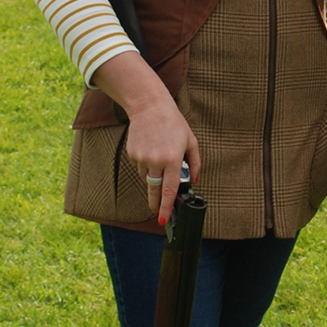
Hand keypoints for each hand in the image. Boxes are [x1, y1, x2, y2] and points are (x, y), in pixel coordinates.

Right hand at [125, 98, 200, 225]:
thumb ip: (194, 163)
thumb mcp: (191, 141)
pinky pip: (140, 167)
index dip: (167, 207)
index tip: (163, 220)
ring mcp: (142, 158)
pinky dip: (146, 164)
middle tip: (158, 212)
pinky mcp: (132, 154)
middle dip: (156, 204)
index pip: (170, 189)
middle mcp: (155, 161)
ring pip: (147, 178)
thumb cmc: (173, 123)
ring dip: (154, 175)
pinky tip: (151, 149)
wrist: (149, 107)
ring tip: (160, 156)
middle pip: (154, 190)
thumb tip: (194, 181)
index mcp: (172, 159)